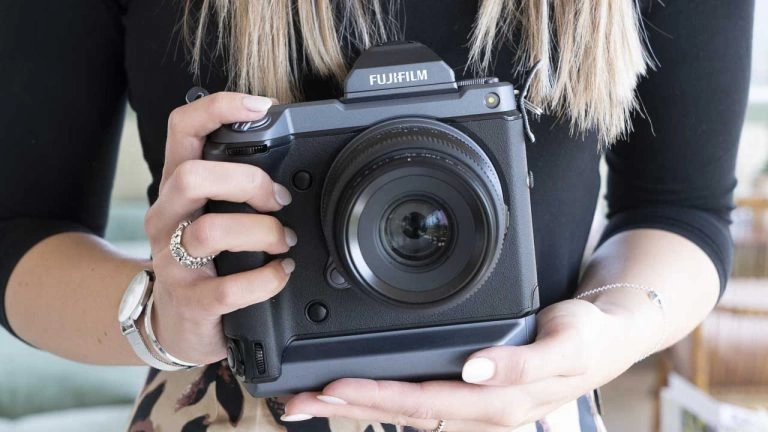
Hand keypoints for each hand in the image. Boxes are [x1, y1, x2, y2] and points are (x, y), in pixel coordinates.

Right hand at [143, 92, 295, 364]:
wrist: (173, 323)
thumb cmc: (201, 259)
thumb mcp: (207, 213)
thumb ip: (234, 186)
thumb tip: (289, 163)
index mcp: (176, 188)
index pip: (182, 130)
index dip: (217, 108)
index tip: (259, 106)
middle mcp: (168, 218)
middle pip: (192, 176)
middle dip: (246, 180)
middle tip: (278, 199)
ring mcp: (173, 261)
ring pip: (209, 231)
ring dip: (262, 231)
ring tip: (285, 241)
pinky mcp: (191, 301)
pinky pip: (228, 288)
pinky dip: (266, 279)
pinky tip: (281, 273)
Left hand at [283, 300, 637, 430]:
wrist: (607, 336)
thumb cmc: (588, 340)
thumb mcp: (567, 348)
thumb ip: (523, 363)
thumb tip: (476, 370)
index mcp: (499, 403)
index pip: (425, 404)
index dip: (376, 398)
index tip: (333, 388)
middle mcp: (480, 408)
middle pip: (403, 412)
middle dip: (349, 407)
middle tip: (298, 400)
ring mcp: (475, 402)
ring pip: (408, 409)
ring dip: (359, 404)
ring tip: (313, 398)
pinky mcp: (474, 389)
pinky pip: (423, 398)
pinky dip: (386, 395)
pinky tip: (362, 391)